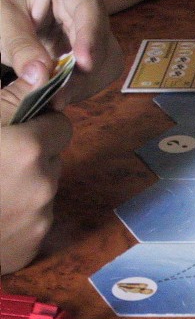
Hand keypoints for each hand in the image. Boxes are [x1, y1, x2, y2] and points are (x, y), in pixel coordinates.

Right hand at [0, 78, 72, 273]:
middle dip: (31, 152)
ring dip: (23, 182)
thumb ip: (8, 100)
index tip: (16, 124)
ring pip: (43, 188)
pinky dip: (16, 212)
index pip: (61, 125)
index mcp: (28, 150)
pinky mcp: (31, 246)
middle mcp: (43, 186)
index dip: (39, 121)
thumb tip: (44, 72)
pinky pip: (33, 219)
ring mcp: (39, 220)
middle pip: (54, 158)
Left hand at [1, 0, 122, 106]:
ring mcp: (97, 22)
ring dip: (83, 84)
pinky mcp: (96, 45)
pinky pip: (99, 72)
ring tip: (54, 97)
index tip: (84, 65)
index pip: (89, 9)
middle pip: (102, 40)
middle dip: (83, 71)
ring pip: (106, 61)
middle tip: (57, 96)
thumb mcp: (0, 18)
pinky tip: (61, 92)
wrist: (3, 3)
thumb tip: (41, 76)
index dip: (90, 38)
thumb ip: (19, 46)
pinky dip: (81, 86)